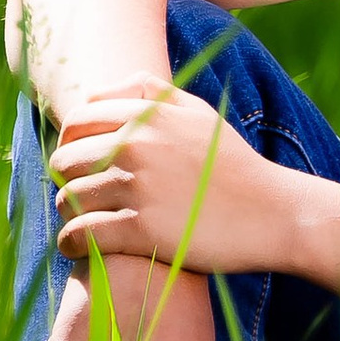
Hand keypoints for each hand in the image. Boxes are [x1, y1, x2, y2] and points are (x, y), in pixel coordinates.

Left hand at [51, 80, 296, 278]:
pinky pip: (81, 234)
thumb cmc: (235, 166)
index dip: (69, 142)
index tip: (77, 162)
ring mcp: (137, 188)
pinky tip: (77, 248)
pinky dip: (71, 243)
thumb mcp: (200, 114)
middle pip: (66, 159)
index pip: (77, 121)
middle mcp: (137, 146)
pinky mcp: (141, 230)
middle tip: (80, 195)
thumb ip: (152, 94)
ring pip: (68, 198)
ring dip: (68, 214)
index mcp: (148, 115)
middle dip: (67, 179)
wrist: (274, 213)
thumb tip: (101, 92)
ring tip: (78, 222)